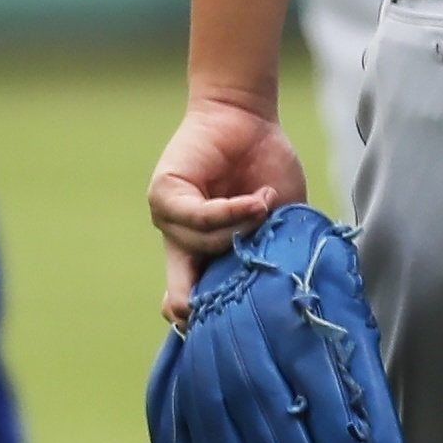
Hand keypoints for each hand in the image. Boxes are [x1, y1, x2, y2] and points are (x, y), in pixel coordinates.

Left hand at [149, 91, 304, 321]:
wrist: (250, 120)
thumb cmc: (267, 170)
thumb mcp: (278, 224)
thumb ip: (273, 254)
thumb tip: (277, 293)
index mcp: (206, 260)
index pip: (191, 307)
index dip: (211, 322)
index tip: (246, 320)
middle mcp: (183, 247)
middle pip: (178, 299)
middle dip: (204, 303)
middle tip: (239, 285)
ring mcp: (171, 223)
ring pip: (204, 249)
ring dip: (241, 230)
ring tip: (266, 205)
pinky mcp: (165, 196)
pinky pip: (199, 218)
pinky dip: (232, 212)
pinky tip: (258, 200)